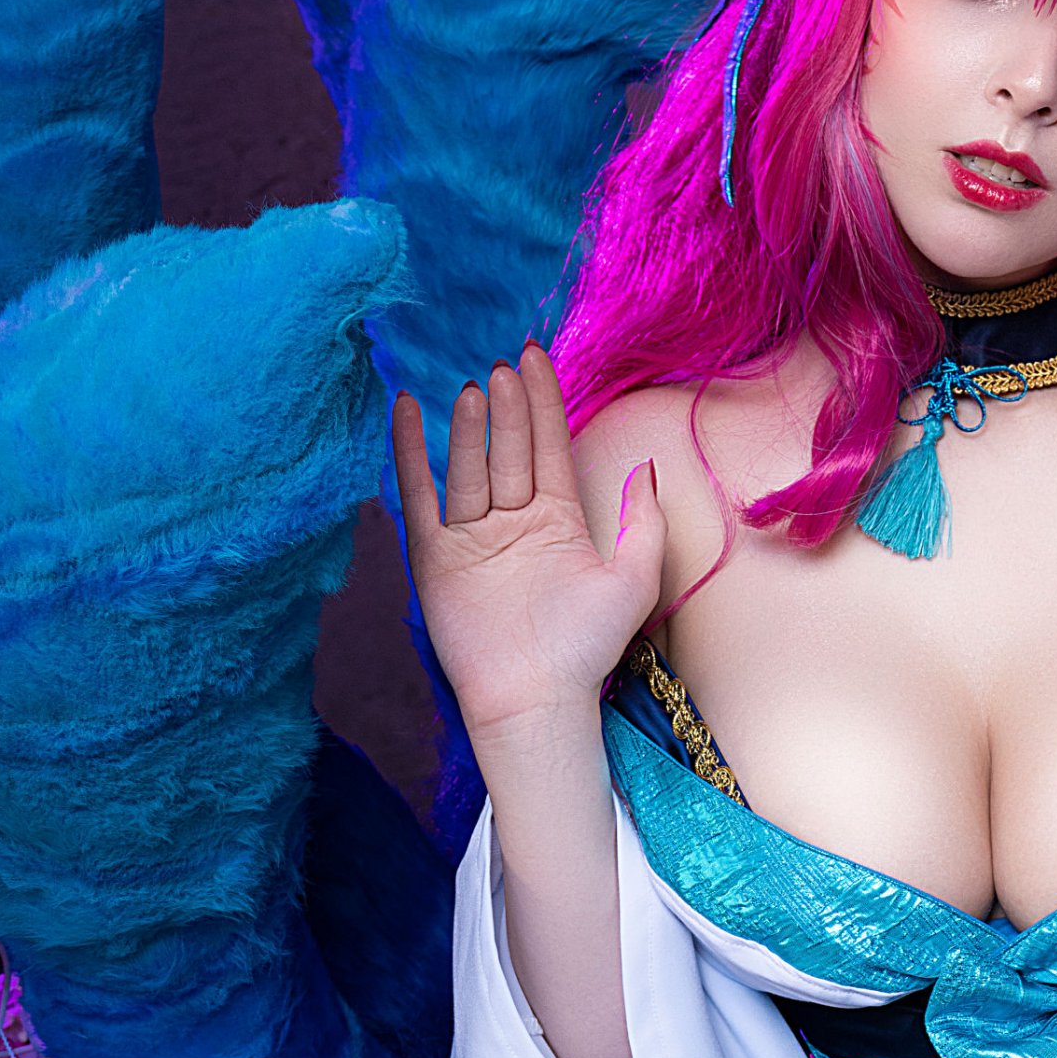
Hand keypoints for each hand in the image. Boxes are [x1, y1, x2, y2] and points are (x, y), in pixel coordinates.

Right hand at [392, 345, 666, 738]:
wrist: (537, 700)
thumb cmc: (587, 648)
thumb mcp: (635, 579)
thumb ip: (642, 521)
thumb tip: (647, 467)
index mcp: (559, 521)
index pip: (548, 447)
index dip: (543, 403)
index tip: (535, 357)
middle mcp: (513, 523)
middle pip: (509, 451)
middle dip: (510, 408)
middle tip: (505, 366)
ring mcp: (472, 538)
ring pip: (469, 468)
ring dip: (471, 428)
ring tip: (476, 388)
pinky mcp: (435, 557)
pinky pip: (420, 496)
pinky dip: (411, 453)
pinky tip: (409, 411)